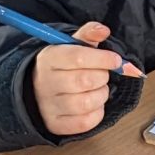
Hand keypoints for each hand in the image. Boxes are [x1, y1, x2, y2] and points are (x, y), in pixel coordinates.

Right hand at [27, 22, 140, 137]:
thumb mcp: (71, 46)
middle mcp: (45, 83)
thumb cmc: (61, 67)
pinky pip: (86, 122)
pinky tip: (93, 104)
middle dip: (102, 77)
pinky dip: (97, 112)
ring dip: (101, 95)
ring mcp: (49, 106)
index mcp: (49, 59)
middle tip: (103, 75)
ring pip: (86, 103)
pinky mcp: (56, 125)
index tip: (116, 60)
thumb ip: (88, 35)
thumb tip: (104, 30)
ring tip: (98, 89)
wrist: (38, 92)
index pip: (78, 57)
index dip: (102, 58)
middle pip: (84, 80)